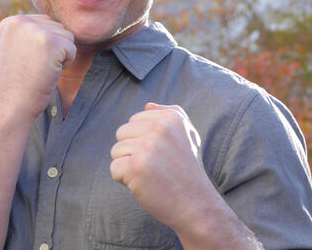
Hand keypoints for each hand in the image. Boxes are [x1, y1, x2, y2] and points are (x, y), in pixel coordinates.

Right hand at [0, 14, 75, 118]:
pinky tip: (47, 72)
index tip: (25, 61)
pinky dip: (65, 65)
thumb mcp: (15, 48)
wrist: (12, 104)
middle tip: (33, 67)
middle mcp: (21, 21)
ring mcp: (35, 30)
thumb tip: (55, 26)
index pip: (44, 23)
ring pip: (67, 36)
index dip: (42, 47)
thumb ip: (29, 33)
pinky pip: (72, 49)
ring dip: (59, 56)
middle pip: (57, 27)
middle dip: (53, 49)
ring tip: (39, 69)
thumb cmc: (17, 82)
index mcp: (11, 22)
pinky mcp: (50, 42)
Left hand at [110, 103, 213, 231]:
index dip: (143, 140)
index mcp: (171, 117)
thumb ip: (171, 115)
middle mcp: (159, 128)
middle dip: (132, 152)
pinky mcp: (135, 167)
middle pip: (122, 133)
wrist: (196, 206)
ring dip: (128, 167)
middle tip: (155, 167)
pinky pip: (114, 169)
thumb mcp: (188, 136)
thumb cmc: (188, 171)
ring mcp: (147, 147)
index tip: (162, 154)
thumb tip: (147, 104)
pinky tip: (144, 185)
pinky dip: (124, 181)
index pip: (134, 121)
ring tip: (151, 176)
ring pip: (116, 151)